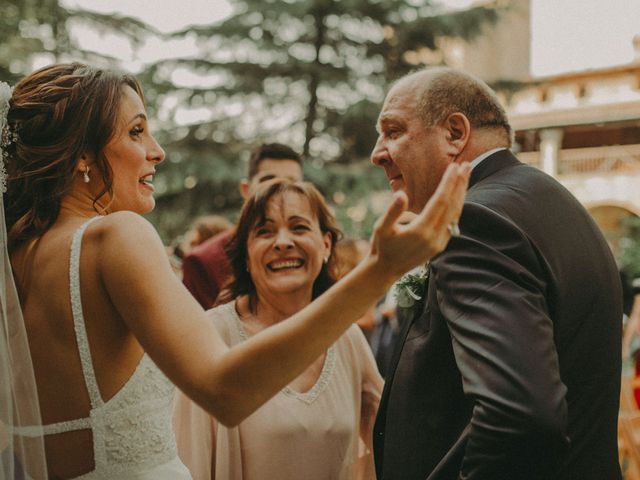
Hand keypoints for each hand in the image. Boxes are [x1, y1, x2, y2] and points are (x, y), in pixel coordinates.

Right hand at [369, 162, 470, 279]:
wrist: (386, 270)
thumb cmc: (381, 246)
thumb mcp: (381, 228)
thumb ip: (392, 211)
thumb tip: (401, 194)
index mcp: (421, 231)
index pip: (440, 202)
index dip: (448, 183)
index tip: (454, 167)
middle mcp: (434, 237)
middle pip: (452, 206)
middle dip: (460, 184)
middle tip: (466, 165)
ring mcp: (439, 242)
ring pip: (455, 214)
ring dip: (461, 193)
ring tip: (465, 175)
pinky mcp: (440, 245)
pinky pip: (453, 221)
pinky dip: (457, 205)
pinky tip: (458, 194)